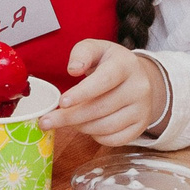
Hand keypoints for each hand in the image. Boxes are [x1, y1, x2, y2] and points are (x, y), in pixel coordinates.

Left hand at [44, 42, 165, 144]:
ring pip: (105, 127)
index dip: (82, 93)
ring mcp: (142, 109)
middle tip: (47, 121)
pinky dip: (96, 136)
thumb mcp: (97, 49)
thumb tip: (73, 69)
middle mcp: (138, 87)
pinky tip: (88, 126)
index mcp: (126, 65)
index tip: (62, 102)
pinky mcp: (141, 126)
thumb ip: (82, 53)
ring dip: (80, 126)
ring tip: (69, 120)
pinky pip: (113, 140)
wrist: (139, 78)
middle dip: (69, 117)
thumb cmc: (111, 63)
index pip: (104, 80)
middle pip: (100, 108)